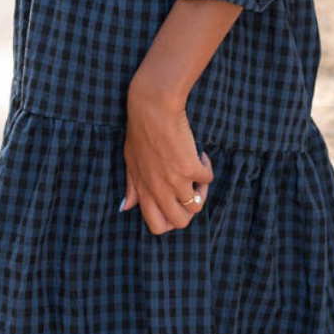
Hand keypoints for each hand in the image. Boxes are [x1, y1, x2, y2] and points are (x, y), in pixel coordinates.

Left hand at [120, 85, 212, 233]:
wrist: (152, 108)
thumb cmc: (139, 131)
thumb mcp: (130, 161)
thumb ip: (131, 187)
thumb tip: (126, 207)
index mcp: (143, 190)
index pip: (157, 226)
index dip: (169, 221)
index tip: (174, 204)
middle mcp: (159, 190)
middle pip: (181, 222)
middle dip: (188, 211)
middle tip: (189, 191)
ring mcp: (175, 181)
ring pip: (197, 206)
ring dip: (201, 189)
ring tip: (196, 171)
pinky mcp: (191, 167)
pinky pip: (208, 179)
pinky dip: (207, 167)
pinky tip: (200, 154)